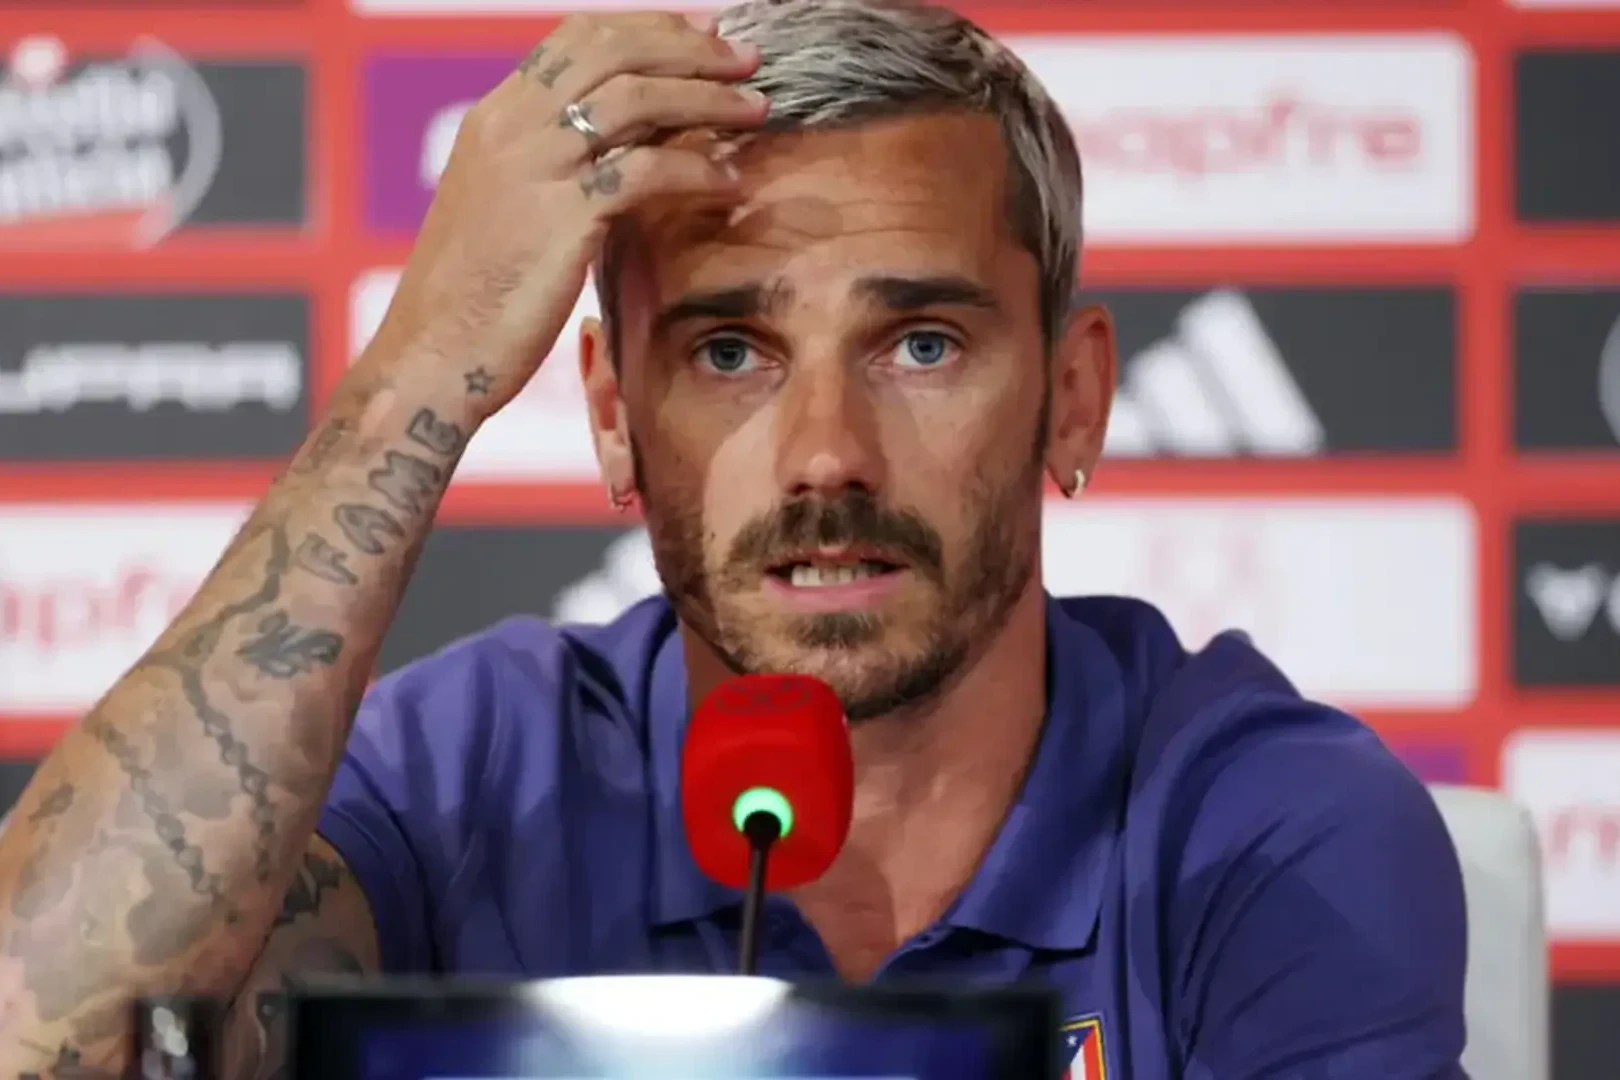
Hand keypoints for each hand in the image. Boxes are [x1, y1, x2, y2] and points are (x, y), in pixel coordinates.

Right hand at [369, 12, 767, 416]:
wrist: (432, 356)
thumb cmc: (473, 299)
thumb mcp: (505, 209)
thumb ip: (552, 167)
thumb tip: (620, 148)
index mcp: (495, 117)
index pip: (578, 37)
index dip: (649, 28)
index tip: (703, 36)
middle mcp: (510, 127)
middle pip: (612, 51)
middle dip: (690, 48)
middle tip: (747, 59)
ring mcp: (533, 166)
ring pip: (635, 99)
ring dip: (708, 98)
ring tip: (756, 109)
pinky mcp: (560, 216)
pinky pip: (645, 171)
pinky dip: (696, 172)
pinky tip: (728, 184)